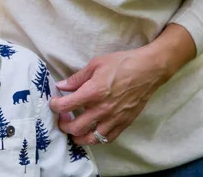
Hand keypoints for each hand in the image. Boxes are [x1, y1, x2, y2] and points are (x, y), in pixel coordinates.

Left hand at [50, 24, 195, 145]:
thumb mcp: (95, 64)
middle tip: (62, 118)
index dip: (55, 105)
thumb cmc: (122, 63)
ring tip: (74, 131)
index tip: (54, 103)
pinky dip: (97, 138)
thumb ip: (77, 78)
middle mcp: (102, 109)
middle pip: (75, 127)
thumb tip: (62, 86)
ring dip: (78, 137)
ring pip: (90, 138)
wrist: (149, 70)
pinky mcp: (124, 123)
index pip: (66, 106)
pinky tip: (92, 132)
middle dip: (64, 125)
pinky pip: (107, 139)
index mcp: (93, 92)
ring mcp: (114, 118)